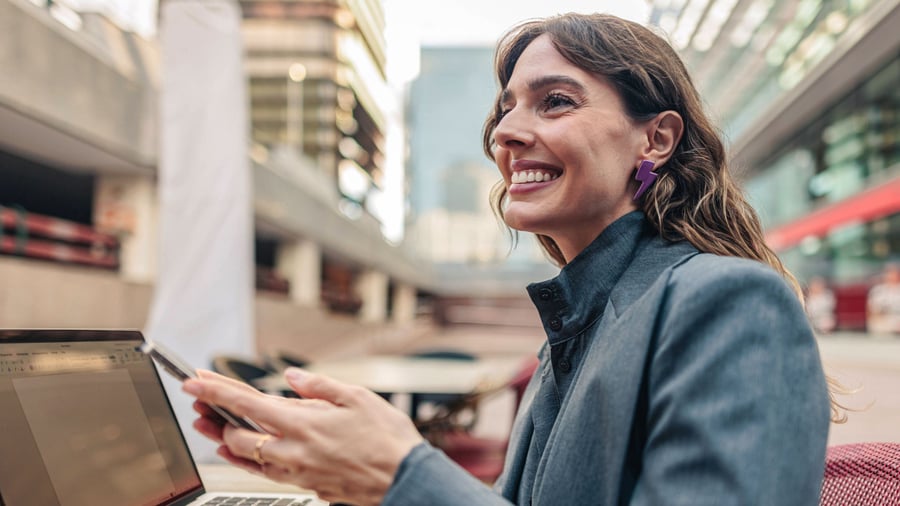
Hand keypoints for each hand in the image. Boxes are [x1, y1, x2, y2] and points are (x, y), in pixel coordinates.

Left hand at [183, 368, 423, 505]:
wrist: (404, 478)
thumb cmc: (387, 439)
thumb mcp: (357, 397)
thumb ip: (319, 386)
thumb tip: (291, 377)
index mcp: (304, 424)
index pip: (247, 404)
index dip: (216, 391)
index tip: (194, 381)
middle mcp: (294, 451)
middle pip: (237, 436)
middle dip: (214, 417)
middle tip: (199, 402)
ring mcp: (297, 471)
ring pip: (247, 458)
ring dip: (224, 441)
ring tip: (209, 427)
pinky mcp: (306, 485)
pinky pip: (264, 473)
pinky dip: (245, 461)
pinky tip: (239, 454)